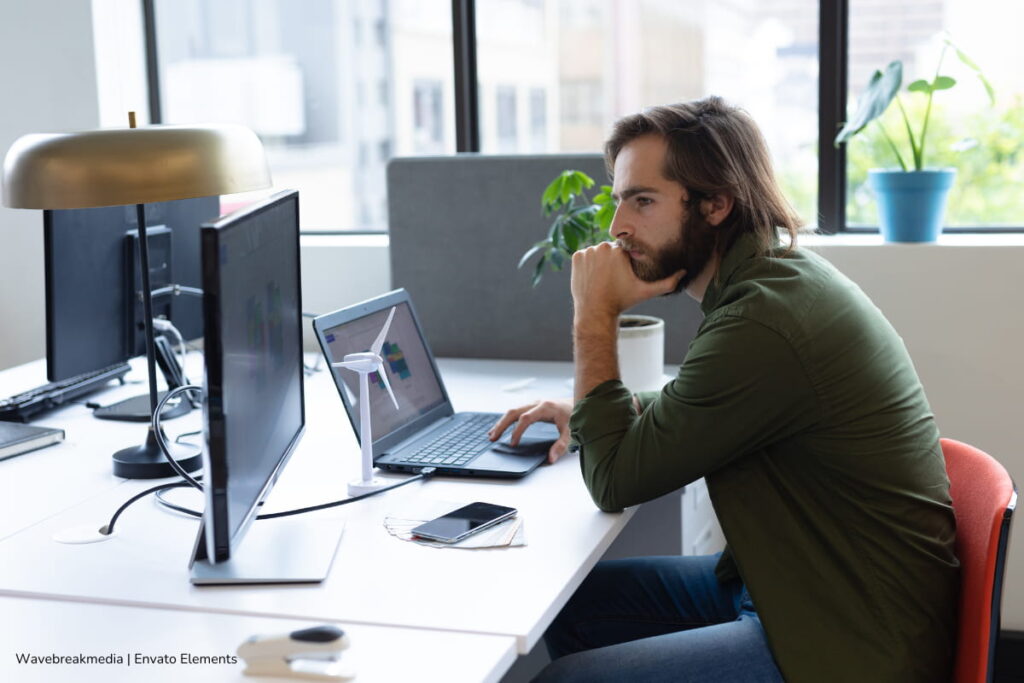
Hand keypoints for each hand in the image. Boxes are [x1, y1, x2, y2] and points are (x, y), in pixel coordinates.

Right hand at [488, 399, 572, 463]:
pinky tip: (500, 428)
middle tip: (493, 438)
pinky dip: (507, 420)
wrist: (580, 401)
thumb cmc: (575, 416)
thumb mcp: (571, 432)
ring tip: (492, 435)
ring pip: (512, 411)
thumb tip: (550, 459)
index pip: (526, 418)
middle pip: (514, 412)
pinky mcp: (532, 406)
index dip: (517, 431)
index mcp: (546, 407)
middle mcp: (537, 403)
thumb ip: (561, 445)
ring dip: (501, 423)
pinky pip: (516, 412)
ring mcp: (534, 404)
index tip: (512, 444)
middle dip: (502, 425)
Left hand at [570, 242, 684, 320]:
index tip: (620, 276)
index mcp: (619, 252)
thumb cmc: (621, 301)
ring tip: (601, 279)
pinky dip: (587, 263)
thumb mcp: (645, 292)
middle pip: (609, 250)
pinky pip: (584, 255)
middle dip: (610, 262)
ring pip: (597, 252)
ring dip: (599, 262)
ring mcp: (588, 252)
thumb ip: (666, 283)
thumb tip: (684, 273)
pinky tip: (591, 276)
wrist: (595, 312)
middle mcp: (603, 247)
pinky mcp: (576, 257)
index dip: (623, 264)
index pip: (623, 251)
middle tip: (611, 279)